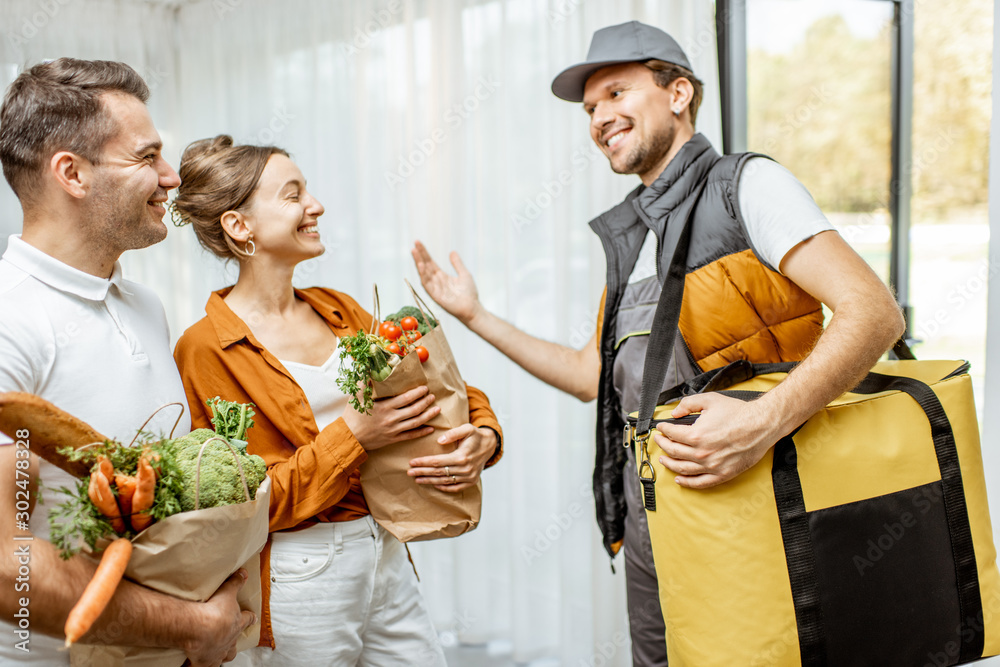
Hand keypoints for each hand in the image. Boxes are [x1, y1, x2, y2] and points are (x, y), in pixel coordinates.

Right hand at [183, 569, 255, 666]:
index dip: (251, 618)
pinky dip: (204, 664)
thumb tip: (244, 573)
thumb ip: (236, 583)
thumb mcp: (227, 592)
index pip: (248, 619)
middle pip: (236, 642)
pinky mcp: (206, 662)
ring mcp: (219, 652)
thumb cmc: (215, 611)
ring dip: (222, 653)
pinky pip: (207, 666)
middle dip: (234, 639)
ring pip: (225, 656)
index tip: (254, 618)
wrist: (200, 630)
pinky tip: (198, 663)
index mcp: (237, 623)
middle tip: (230, 636)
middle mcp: (230, 640)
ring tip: (217, 651)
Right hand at [343, 385, 439, 450]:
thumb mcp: (357, 397)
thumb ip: (364, 382)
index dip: (417, 393)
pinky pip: (410, 436)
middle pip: (414, 410)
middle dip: (425, 402)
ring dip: (428, 415)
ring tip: (437, 409)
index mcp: (384, 407)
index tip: (425, 388)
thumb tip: (368, 367)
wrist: (349, 437)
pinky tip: (431, 429)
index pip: (406, 398)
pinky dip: (421, 432)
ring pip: (415, 422)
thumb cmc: (353, 416)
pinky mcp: (393, 439)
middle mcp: (391, 418)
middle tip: (432, 396)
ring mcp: (393, 430)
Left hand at [406, 423, 496, 491]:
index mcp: (462, 456)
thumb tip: (440, 440)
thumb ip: (453, 433)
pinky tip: (433, 484)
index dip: (423, 462)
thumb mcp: (467, 428)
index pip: (438, 461)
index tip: (412, 462)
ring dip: (429, 481)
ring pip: (444, 481)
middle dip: (422, 472)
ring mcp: (468, 477)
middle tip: (409, 472)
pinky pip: (455, 487)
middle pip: (438, 472)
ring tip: (417, 479)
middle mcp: (465, 469)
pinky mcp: (471, 482)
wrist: (490, 445)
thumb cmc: (475, 436)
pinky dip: (443, 487)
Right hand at [411, 240, 481, 324]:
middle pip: (426, 266)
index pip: (430, 262)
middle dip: (420, 255)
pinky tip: (421, 266)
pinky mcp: (435, 296)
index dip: (424, 253)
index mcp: (442, 276)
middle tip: (415, 243)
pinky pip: (427, 285)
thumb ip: (457, 264)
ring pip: (424, 274)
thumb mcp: (464, 274)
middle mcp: (436, 281)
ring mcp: (435, 288)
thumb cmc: (469, 294)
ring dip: (419, 263)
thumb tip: (452, 252)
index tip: (418, 243)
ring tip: (415, 252)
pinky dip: (423, 275)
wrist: (472, 308)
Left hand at [652, 393, 777, 488]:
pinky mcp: (722, 474)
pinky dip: (687, 482)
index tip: (661, 428)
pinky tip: (679, 479)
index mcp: (697, 435)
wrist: (762, 425)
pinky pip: (700, 483)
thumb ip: (688, 404)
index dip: (663, 430)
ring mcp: (712, 466)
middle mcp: (702, 453)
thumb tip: (674, 413)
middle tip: (659, 441)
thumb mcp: (710, 400)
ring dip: (670, 464)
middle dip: (663, 445)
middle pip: (674, 451)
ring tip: (664, 459)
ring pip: (683, 469)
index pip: (672, 434)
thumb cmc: (739, 413)